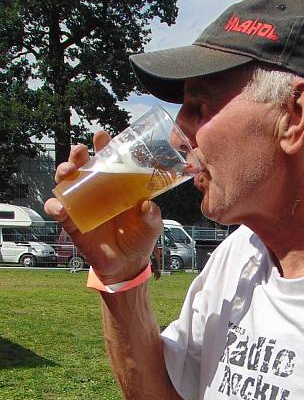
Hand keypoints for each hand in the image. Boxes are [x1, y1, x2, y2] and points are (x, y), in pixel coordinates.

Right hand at [44, 130, 162, 283]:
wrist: (128, 264)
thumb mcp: (152, 226)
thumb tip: (146, 204)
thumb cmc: (139, 238)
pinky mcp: (72, 223)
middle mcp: (96, 192)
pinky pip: (58, 212)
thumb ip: (151, 216)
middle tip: (80, 150)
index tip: (102, 136)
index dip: (103, 147)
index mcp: (116, 186)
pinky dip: (55, 207)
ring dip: (62, 173)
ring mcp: (82, 206)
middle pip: (82, 167)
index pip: (107, 161)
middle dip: (78, 155)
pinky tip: (58, 206)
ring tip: (68, 171)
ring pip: (65, 183)